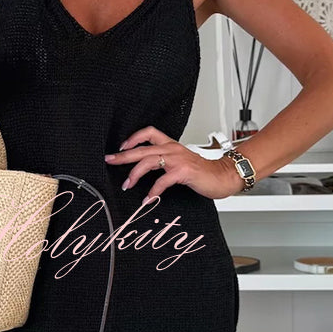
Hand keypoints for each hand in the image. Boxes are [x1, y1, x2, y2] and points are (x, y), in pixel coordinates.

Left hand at [104, 125, 243, 200]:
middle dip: (123, 156)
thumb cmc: (201, 172)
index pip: (149, 132)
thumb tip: (143, 169)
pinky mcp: (183, 172)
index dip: (133, 138)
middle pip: (142, 148)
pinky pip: (162, 181)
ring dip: (134, 174)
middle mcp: (172, 149)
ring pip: (148, 161)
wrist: (223, 176)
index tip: (121, 147)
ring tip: (127, 185)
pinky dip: (153, 191)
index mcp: (171, 145)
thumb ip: (164, 162)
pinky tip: (148, 199)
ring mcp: (178, 160)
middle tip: (110, 161)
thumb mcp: (180, 162)